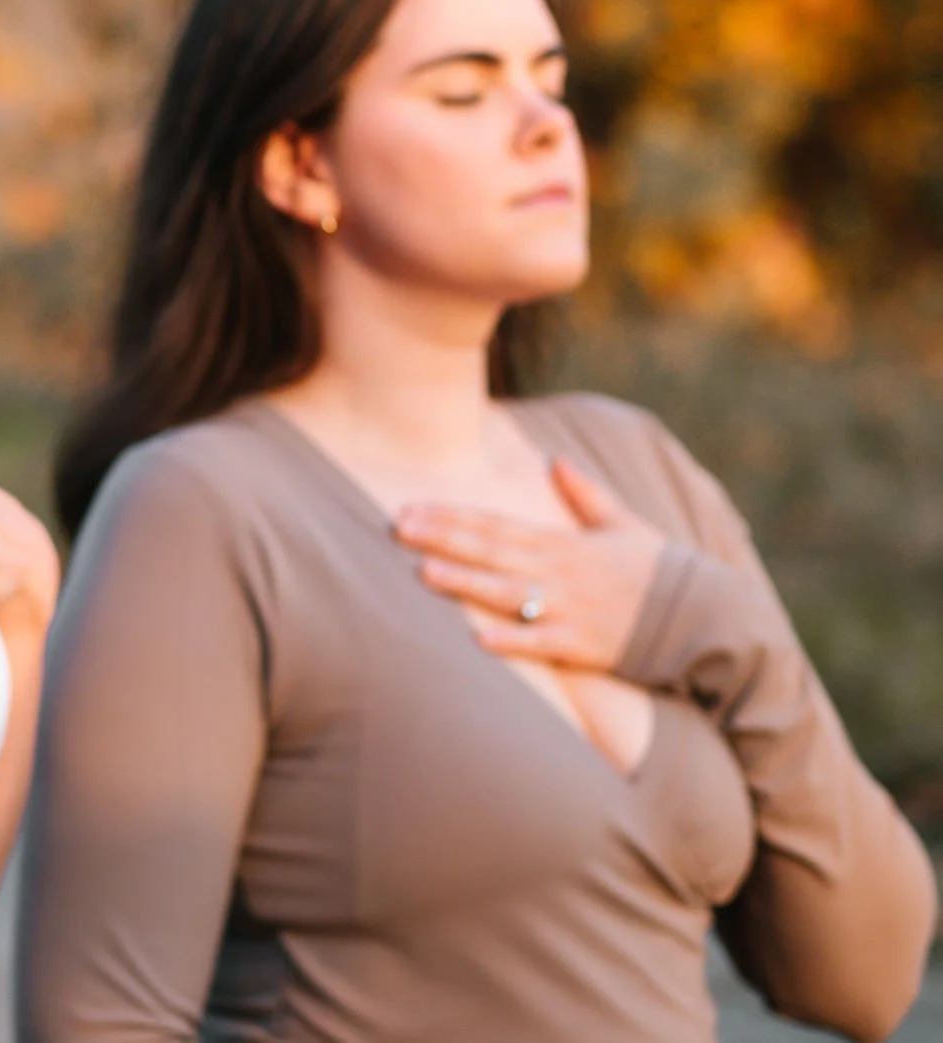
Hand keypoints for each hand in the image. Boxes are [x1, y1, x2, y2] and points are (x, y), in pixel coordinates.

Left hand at [394, 458, 668, 669]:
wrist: (706, 616)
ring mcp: (571, 609)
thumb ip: (585, 493)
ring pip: (508, 593)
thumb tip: (554, 459)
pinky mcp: (584, 645)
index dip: (451, 516)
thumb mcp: (623, 524)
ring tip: (424, 573)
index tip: (412, 509)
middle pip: (491, 552)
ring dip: (466, 583)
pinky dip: (512, 641)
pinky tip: (479, 640)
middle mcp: (561, 573)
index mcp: (563, 543)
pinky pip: (542, 643)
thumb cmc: (660, 570)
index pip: (495, 525)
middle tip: (398, 529)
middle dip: (443, 539)